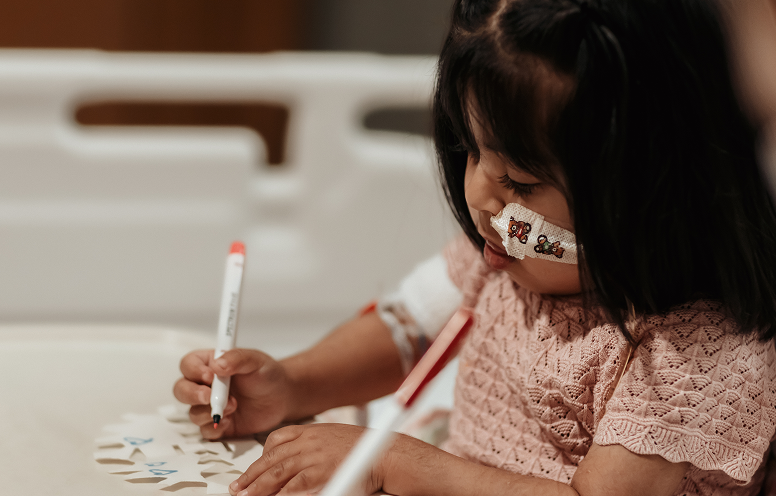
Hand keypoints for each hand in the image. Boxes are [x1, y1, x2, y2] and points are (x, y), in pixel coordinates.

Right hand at [173, 348, 294, 438]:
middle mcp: (205, 386)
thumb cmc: (267, 374)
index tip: (209, 376)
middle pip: (181, 390)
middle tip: (209, 397)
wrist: (282, 396)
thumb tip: (217, 365)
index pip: (189, 364)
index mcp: (210, 364)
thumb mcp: (255, 360)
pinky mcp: (219, 425)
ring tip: (233, 406)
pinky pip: (205, 431)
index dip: (194, 370)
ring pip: (192, 413)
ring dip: (208, 412)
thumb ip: (237, 358)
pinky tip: (229, 422)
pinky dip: (214, 428)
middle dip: (191, 394)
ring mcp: (210, 407)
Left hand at [228, 423, 383, 495]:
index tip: (250, 471)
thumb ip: (313, 447)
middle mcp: (308, 442)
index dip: (260, 458)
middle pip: (271, 459)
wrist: (385, 453)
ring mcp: (313, 457)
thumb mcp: (333, 438)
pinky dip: (279, 494)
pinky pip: (293, 486)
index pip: (276, 440)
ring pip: (276, 473)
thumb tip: (297, 462)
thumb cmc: (363, 448)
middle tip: (238, 488)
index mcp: (310, 430)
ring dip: (257, 487)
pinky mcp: (320, 473)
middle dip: (251, 476)